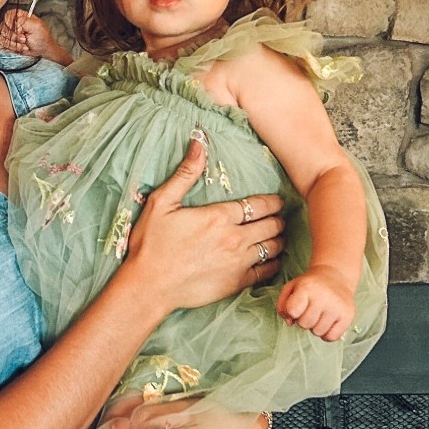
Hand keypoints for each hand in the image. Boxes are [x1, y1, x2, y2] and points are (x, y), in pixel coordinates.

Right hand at [0, 8, 70, 64]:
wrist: (43, 49)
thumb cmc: (42, 38)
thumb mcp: (36, 26)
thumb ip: (24, 20)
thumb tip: (13, 23)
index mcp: (20, 16)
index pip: (7, 15)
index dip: (10, 23)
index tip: (18, 30)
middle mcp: (14, 23)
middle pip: (3, 27)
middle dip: (14, 36)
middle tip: (24, 37)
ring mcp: (10, 33)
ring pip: (3, 37)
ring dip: (15, 43)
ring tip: (25, 43)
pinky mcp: (9, 41)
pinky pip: (4, 44)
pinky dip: (14, 48)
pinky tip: (21, 47)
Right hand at [122, 136, 284, 321]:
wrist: (148, 286)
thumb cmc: (151, 244)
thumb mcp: (161, 202)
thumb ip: (185, 173)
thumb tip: (199, 142)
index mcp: (219, 216)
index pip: (259, 204)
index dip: (273, 201)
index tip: (277, 201)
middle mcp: (235, 238)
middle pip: (272, 225)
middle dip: (279, 219)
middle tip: (279, 217)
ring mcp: (238, 263)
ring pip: (273, 247)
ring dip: (278, 240)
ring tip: (278, 236)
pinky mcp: (236, 283)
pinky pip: (267, 272)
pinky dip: (274, 264)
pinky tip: (272, 261)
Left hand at [277, 266, 355, 341]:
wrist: (336, 277)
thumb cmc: (310, 286)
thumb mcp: (291, 288)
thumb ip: (283, 305)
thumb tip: (290, 323)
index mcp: (307, 287)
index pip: (292, 311)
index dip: (292, 312)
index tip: (297, 306)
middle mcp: (324, 296)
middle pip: (305, 324)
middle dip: (304, 320)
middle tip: (310, 310)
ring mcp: (337, 306)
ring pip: (318, 332)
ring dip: (316, 327)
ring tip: (320, 314)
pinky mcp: (348, 316)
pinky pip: (331, 337)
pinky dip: (327, 334)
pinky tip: (328, 322)